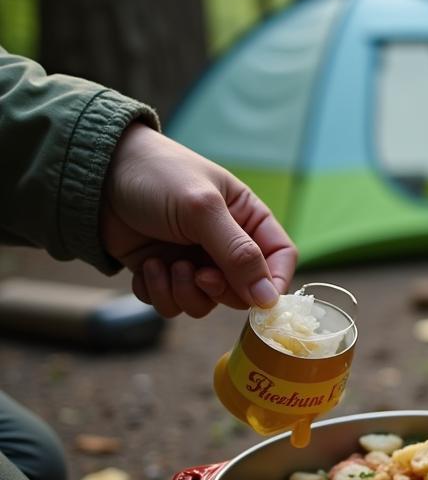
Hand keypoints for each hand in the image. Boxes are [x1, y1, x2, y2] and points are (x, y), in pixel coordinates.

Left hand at [99, 124, 297, 317]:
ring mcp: (194, 260)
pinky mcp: (164, 273)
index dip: (274, 283)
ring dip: (184, 293)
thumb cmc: (157, 177)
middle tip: (197, 273)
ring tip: (164, 266)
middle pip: (243, 291)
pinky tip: (146, 266)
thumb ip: (238, 254)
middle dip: (218, 290)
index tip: (260, 301)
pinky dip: (158, 292)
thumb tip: (269, 299)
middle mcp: (225, 243)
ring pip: (206, 303)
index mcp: (247, 219)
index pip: (280, 259)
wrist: (94, 175)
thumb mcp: (202, 210)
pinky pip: (172, 304)